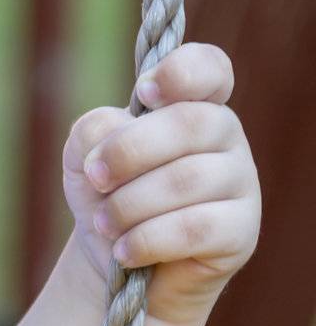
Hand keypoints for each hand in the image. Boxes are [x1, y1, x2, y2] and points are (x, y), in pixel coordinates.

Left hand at [62, 42, 260, 325]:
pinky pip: (194, 228)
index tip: (143, 93)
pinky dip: (146, 239)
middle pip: (189, 123)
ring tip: (104, 224)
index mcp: (190, 103)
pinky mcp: (241, 232)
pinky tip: (124, 250)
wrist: (118, 257)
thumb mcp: (84, 154)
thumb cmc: (106, 193)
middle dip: (128, 152)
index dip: (181, 72)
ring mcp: (240, 183)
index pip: (209, 68)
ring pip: (186, 180)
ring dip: (129, 204)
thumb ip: (94, 130)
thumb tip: (118, 130)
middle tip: (94, 178)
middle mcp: (225, 135)